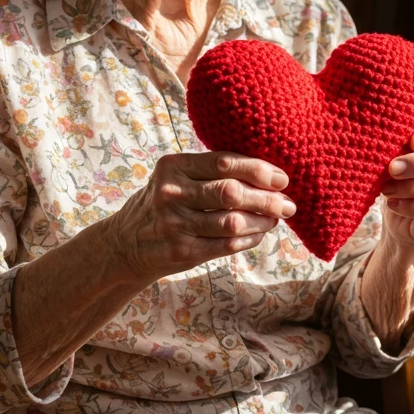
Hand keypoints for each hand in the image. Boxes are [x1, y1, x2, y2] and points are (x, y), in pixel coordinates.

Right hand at [103, 152, 295, 283]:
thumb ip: (211, 171)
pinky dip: (251, 239)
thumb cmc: (164, 202)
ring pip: (233, 222)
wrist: (126, 244)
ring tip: (276, 218)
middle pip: (231, 192)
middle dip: (267, 198)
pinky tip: (260, 234)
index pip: (224, 162)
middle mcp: (172, 193)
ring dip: (263, 221)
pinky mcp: (183, 251)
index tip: (281, 177)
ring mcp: (176, 224)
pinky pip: (227, 245)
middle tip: (288, 203)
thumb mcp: (176, 177)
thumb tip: (267, 172)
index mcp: (173, 166)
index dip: (258, 170)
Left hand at [380, 123, 413, 251]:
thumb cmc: (404, 181)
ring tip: (388, 189)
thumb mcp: (403, 160)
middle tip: (393, 169)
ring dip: (412, 187)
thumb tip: (393, 143)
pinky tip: (394, 204)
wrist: (402, 220)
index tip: (412, 142)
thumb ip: (405, 149)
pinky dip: (413, 207)